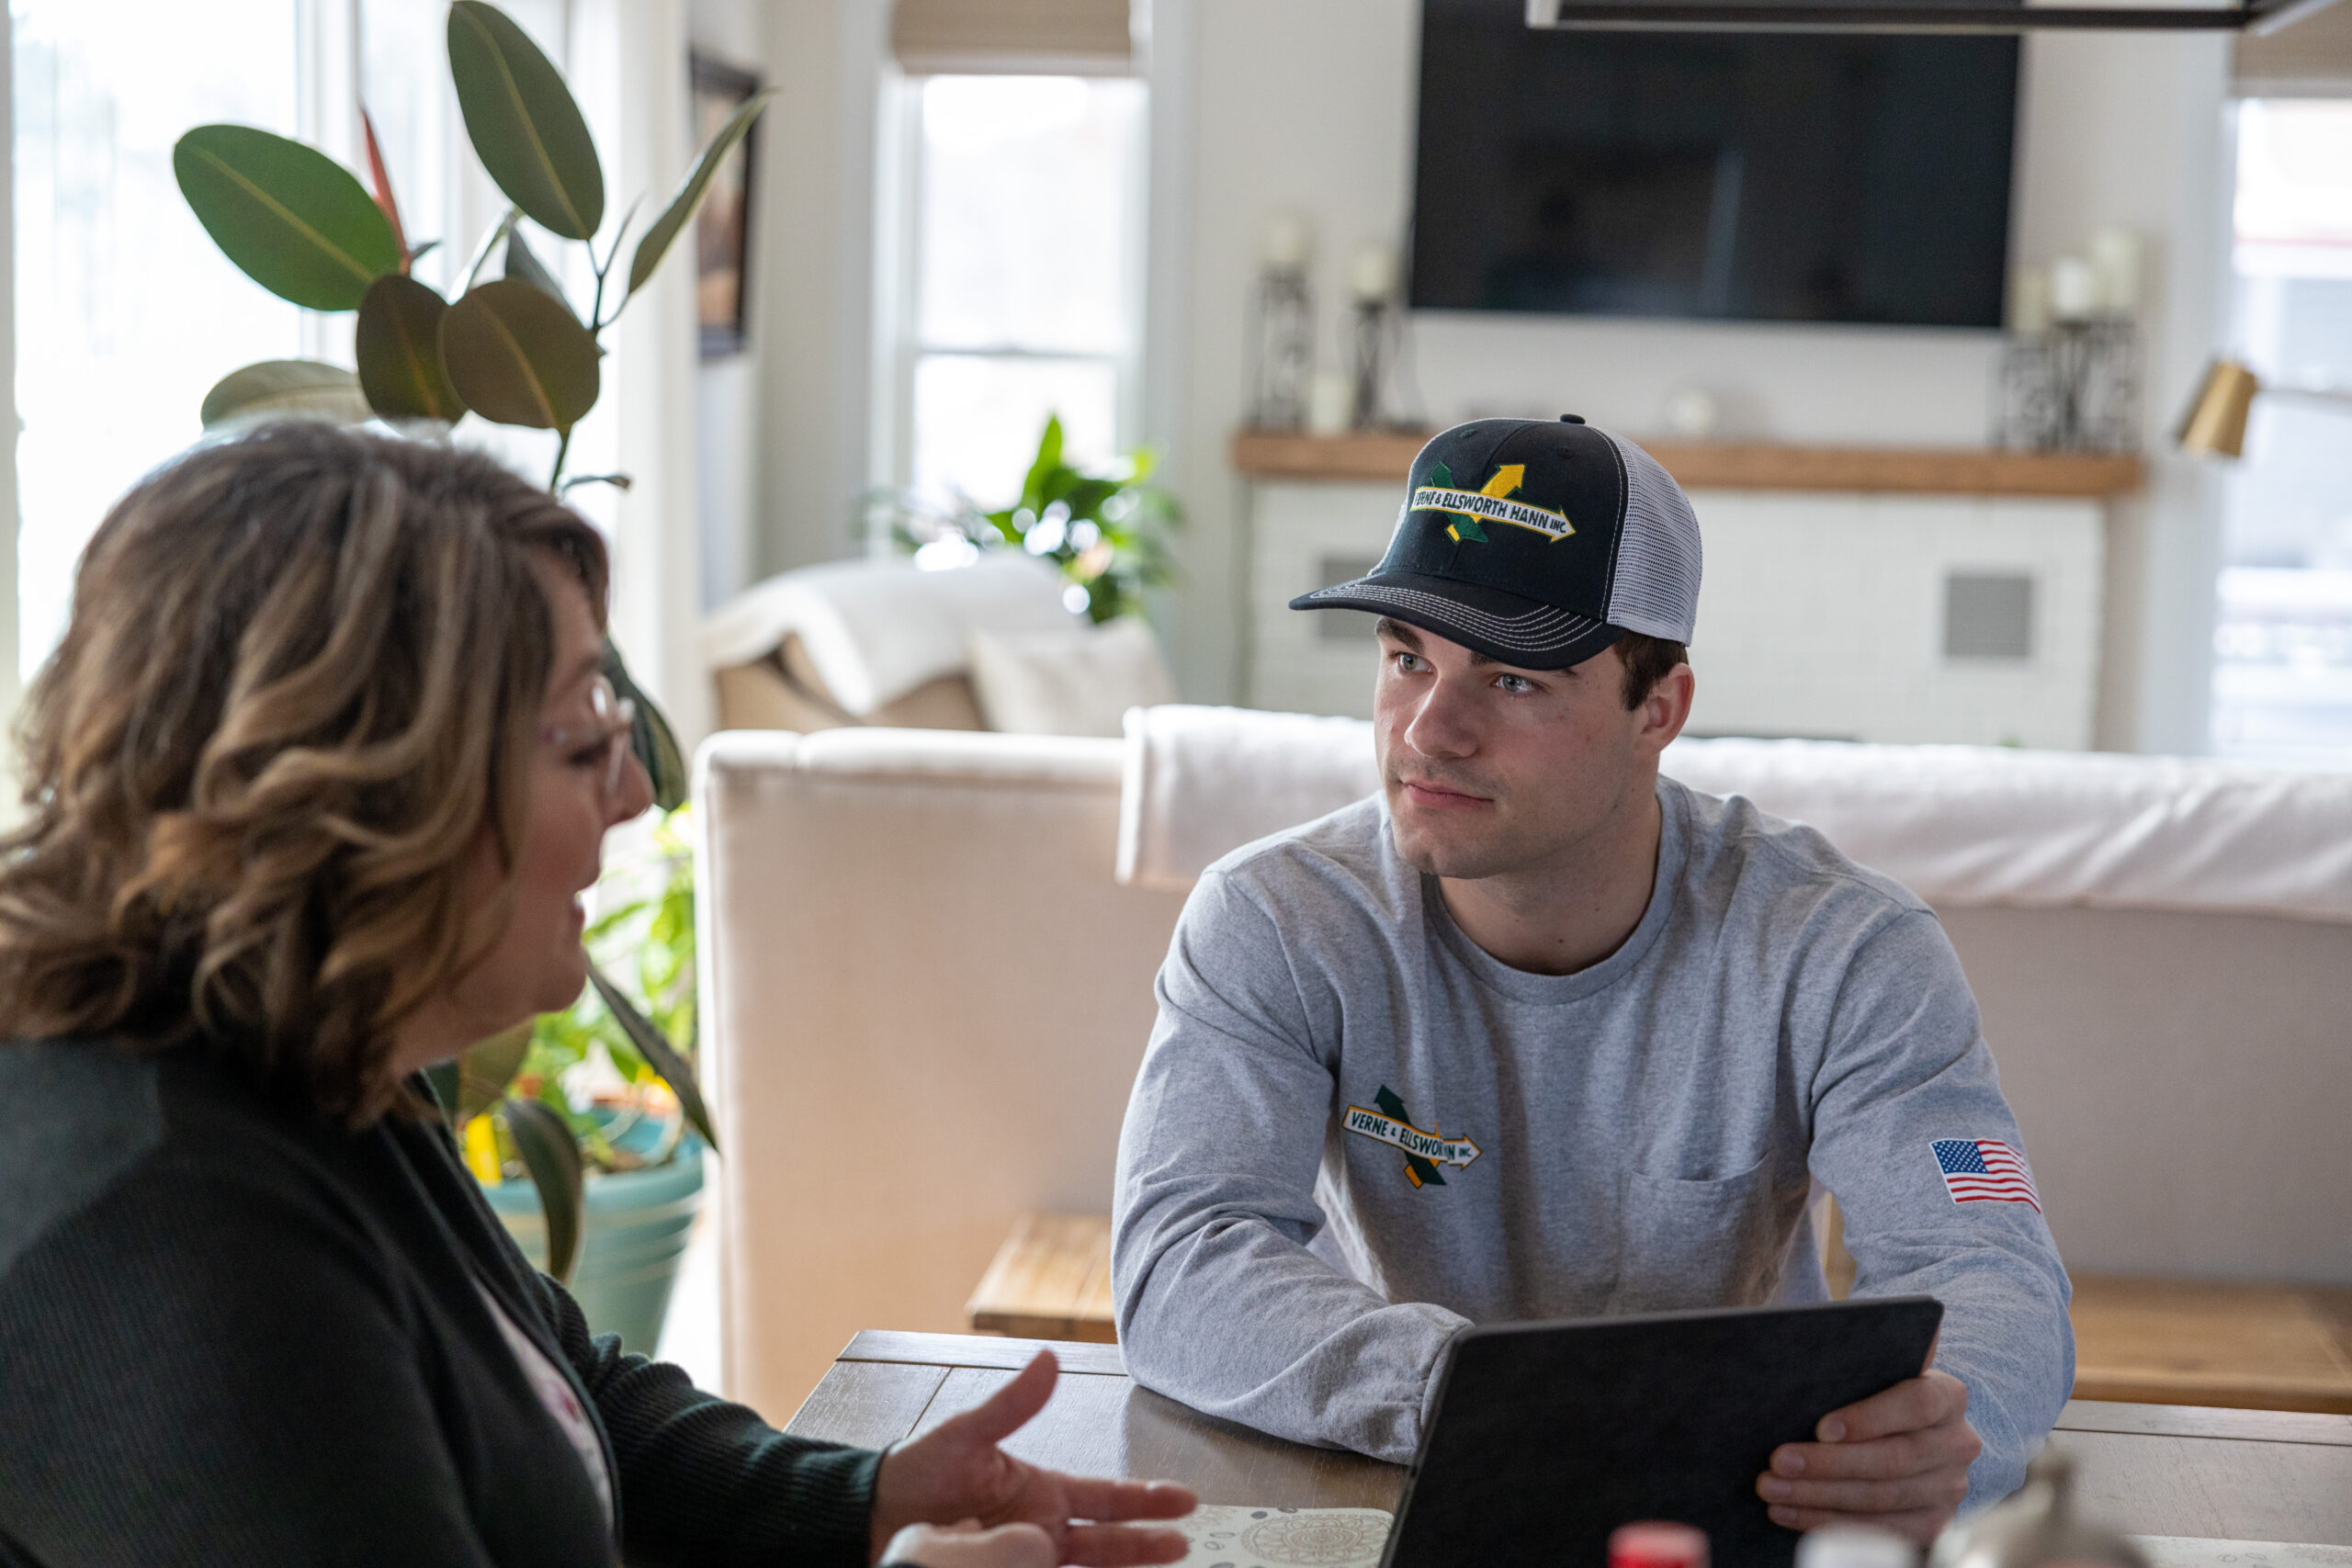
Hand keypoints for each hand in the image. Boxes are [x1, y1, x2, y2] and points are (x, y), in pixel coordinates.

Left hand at [869, 1349, 1196, 1566]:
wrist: (872, 1519)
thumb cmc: (915, 1472)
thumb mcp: (965, 1434)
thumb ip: (1011, 1405)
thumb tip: (1049, 1361)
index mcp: (1039, 1490)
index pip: (1105, 1496)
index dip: (1145, 1499)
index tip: (1183, 1500)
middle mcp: (1039, 1528)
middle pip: (1107, 1540)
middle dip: (1146, 1542)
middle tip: (1183, 1545)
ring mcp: (1024, 1558)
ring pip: (1087, 1567)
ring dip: (1121, 1566)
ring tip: (1158, 1564)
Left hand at [1755, 1367, 1981, 1544]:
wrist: (1892, 1430)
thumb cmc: (1866, 1388)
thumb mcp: (1868, 1364)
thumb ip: (1860, 1350)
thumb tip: (1828, 1328)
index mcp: (1947, 1395)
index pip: (1915, 1404)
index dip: (1869, 1418)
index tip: (1821, 1428)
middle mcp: (1958, 1443)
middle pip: (1893, 1459)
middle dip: (1829, 1464)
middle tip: (1778, 1461)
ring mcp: (1949, 1489)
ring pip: (1881, 1499)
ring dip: (1818, 1496)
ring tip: (1771, 1488)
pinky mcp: (1933, 1524)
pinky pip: (1879, 1531)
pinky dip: (1827, 1522)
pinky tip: (1787, 1512)